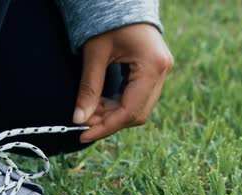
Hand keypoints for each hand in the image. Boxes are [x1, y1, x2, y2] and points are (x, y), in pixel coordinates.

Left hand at [73, 24, 173, 142]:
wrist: (123, 0)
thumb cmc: (108, 21)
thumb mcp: (94, 54)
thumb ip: (88, 88)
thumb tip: (79, 119)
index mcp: (152, 66)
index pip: (130, 110)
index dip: (107, 127)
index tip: (84, 135)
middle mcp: (162, 71)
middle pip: (137, 113)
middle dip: (109, 122)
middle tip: (83, 123)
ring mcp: (161, 71)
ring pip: (138, 108)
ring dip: (113, 114)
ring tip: (89, 111)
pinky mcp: (154, 71)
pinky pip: (138, 97)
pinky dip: (118, 104)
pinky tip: (100, 103)